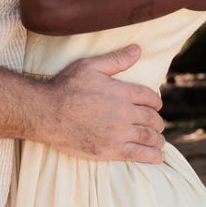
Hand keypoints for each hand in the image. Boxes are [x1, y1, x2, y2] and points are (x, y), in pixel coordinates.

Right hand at [46, 45, 164, 163]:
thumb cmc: (65, 87)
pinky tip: (158, 157)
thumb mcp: (90, 66)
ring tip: (159, 141)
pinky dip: (152, 156)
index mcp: (122, 92)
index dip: (155, 101)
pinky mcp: (111, 150)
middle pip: (152, 118)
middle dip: (157, 121)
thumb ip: (116, 59)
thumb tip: (138, 49)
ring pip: (149, 137)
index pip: (149, 97)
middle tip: (157, 124)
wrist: (47, 113)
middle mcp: (125, 113)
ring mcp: (119, 133)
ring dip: (157, 139)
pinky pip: (139, 154)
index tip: (155, 105)